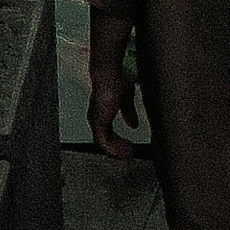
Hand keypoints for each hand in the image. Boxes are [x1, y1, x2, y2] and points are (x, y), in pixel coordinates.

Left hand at [84, 39, 146, 154]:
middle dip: (119, 148)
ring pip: (105, 143)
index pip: (109, 130)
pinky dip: (114, 149)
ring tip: (129, 154)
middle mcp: (98, 117)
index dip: (119, 140)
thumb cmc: (117, 78)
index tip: (130, 146)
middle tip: (130, 154)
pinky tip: (124, 152)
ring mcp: (96, 121)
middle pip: (107, 139)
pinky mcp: (98, 123)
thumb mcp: (128, 95)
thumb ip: (129, 111)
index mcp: (103, 110)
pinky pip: (104, 142)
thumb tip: (133, 125)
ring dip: (118, 150)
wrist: (109, 74)